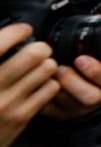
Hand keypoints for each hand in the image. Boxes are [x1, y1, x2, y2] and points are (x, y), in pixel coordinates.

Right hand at [0, 23, 59, 146]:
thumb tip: (7, 38)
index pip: (0, 45)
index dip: (16, 32)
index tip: (23, 29)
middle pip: (32, 55)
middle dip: (40, 48)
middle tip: (39, 50)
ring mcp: (8, 103)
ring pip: (46, 69)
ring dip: (47, 64)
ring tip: (42, 67)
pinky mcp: (22, 116)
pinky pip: (50, 88)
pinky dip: (50, 83)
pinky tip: (41, 84)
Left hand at [40, 53, 100, 122]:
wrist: (82, 91)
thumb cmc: (89, 69)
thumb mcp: (100, 58)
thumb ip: (94, 51)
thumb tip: (80, 37)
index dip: (96, 71)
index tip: (81, 59)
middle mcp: (97, 98)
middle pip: (90, 97)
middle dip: (72, 81)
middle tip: (60, 68)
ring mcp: (77, 109)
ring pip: (65, 102)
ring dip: (53, 86)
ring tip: (45, 73)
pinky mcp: (59, 115)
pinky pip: (48, 108)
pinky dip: (40, 94)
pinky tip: (38, 83)